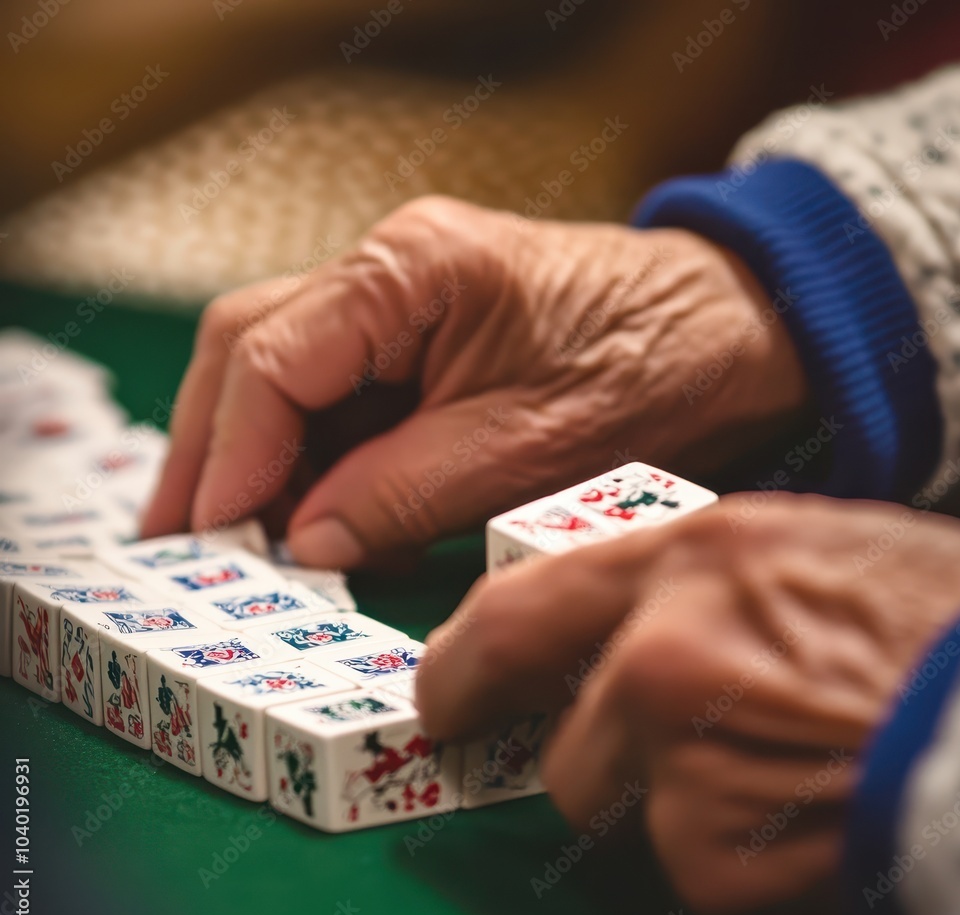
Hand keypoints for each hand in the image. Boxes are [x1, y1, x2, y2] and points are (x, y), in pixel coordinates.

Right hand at [141, 196, 806, 566]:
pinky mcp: (418, 343)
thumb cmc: (651, 369)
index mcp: (409, 268)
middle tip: (181, 547)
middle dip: (211, 453)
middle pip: (251, 351)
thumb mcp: (528, 448)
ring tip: (235, 549)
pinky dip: (309, 463)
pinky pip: (337, 400)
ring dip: (254, 463)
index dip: (229, 456)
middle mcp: (386, 270)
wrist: (726, 332)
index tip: (210, 539)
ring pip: (282, 378)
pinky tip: (302, 522)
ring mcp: (398, 304)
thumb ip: (403, 493)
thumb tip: (303, 541)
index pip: (271, 355)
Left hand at [416, 493, 959, 914]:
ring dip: (701, 827)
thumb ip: (706, 586)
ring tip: (803, 789)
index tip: (447, 698)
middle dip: (618, 773)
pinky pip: (707, 887)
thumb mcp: (818, 552)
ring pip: (641, 824)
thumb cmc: (950, 624)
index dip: (466, 663)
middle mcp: (665, 652)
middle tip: (698, 769)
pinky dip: (754, 879)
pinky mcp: (721, 857)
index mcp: (695, 558)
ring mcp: (685, 759)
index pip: (519, 609)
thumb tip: (630, 629)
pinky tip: (826, 832)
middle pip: (571, 751)